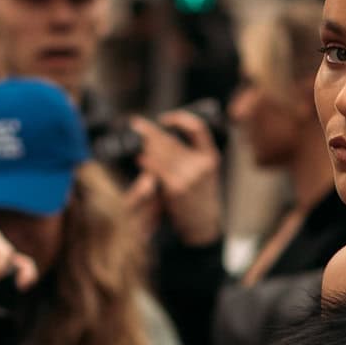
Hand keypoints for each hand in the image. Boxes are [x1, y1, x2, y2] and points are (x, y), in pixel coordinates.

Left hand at [131, 111, 222, 246]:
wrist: (202, 225)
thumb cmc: (198, 199)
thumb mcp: (204, 174)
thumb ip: (190, 157)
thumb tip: (161, 141)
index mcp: (210, 157)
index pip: (198, 128)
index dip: (180, 119)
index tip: (165, 120)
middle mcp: (201, 164)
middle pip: (172, 140)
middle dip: (151, 131)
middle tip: (136, 124)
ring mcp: (189, 176)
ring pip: (162, 152)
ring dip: (145, 144)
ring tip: (135, 138)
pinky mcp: (176, 188)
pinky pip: (157, 169)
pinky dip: (147, 162)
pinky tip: (140, 158)